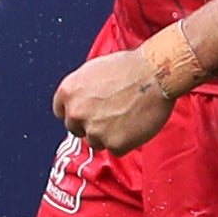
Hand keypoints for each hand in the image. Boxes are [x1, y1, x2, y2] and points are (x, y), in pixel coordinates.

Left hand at [53, 45, 176, 157]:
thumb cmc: (130, 67)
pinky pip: (116, 149)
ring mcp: (94, 130)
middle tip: (111, 116)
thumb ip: (81, 90)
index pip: (61, 112)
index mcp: (68, 92)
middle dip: (90, 125)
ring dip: (108, 135)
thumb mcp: (93, 70)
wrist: (155, 75)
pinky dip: (126, 141)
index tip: (86, 113)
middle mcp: (76, 113)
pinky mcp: (114, 144)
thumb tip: (80, 102)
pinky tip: (135, 125)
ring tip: (126, 117)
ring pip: (96, 142)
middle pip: (76, 129)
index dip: (76, 113)